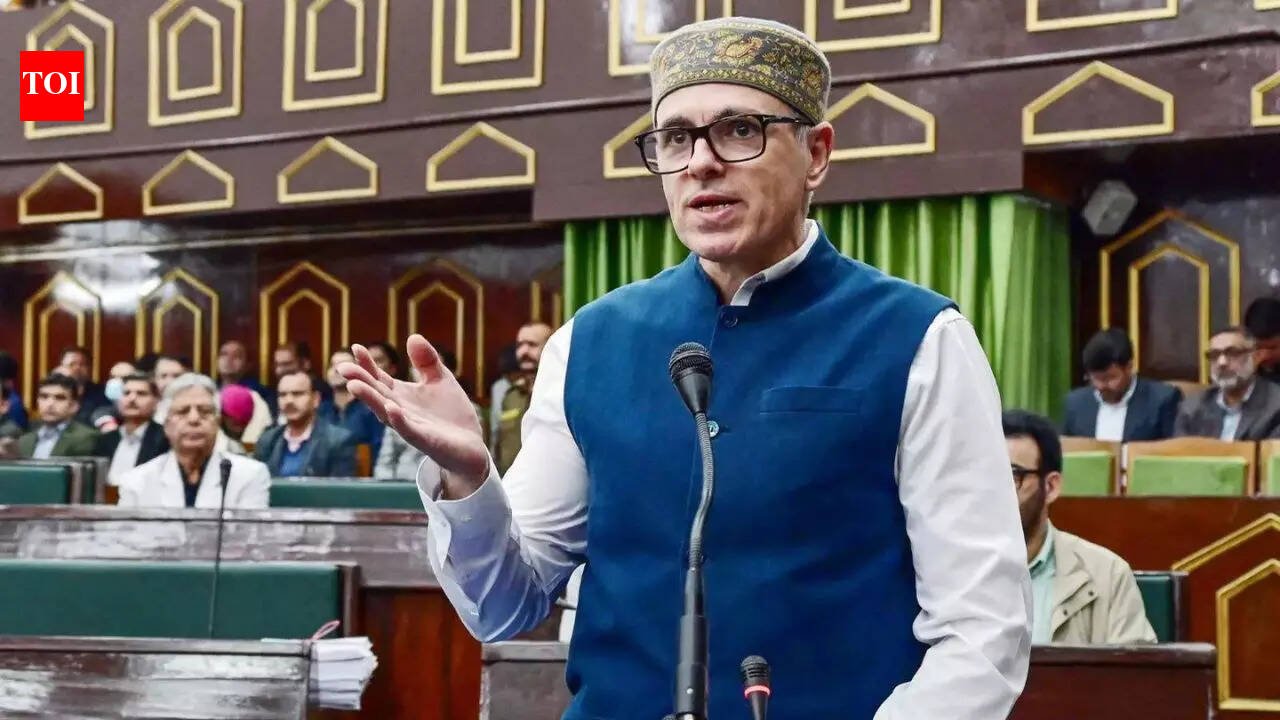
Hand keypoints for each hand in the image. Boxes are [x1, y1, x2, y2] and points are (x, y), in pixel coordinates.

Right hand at [338, 335, 489, 493]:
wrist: (470, 446)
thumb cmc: (451, 413)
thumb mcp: (441, 379)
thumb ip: (427, 360)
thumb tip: (412, 336)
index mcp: (401, 395)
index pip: (379, 378)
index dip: (367, 364)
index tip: (356, 347)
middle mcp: (400, 410)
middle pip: (377, 394)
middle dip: (360, 382)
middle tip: (343, 368)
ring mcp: (411, 426)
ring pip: (386, 412)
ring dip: (370, 400)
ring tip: (354, 386)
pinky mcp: (425, 440)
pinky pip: (409, 430)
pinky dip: (399, 421)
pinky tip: (391, 409)